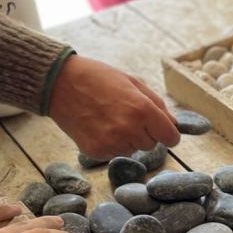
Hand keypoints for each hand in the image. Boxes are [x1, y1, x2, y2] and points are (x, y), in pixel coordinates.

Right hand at [48, 55, 179, 159]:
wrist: (59, 83)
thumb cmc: (99, 79)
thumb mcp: (133, 83)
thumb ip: (157, 106)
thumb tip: (173, 125)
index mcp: (142, 110)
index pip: (171, 137)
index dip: (169, 134)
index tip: (165, 132)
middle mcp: (129, 130)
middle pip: (152, 145)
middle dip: (145, 133)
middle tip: (126, 115)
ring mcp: (111, 143)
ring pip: (133, 150)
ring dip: (127, 139)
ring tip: (109, 119)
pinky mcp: (95, 152)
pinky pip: (114, 154)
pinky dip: (110, 144)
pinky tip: (98, 126)